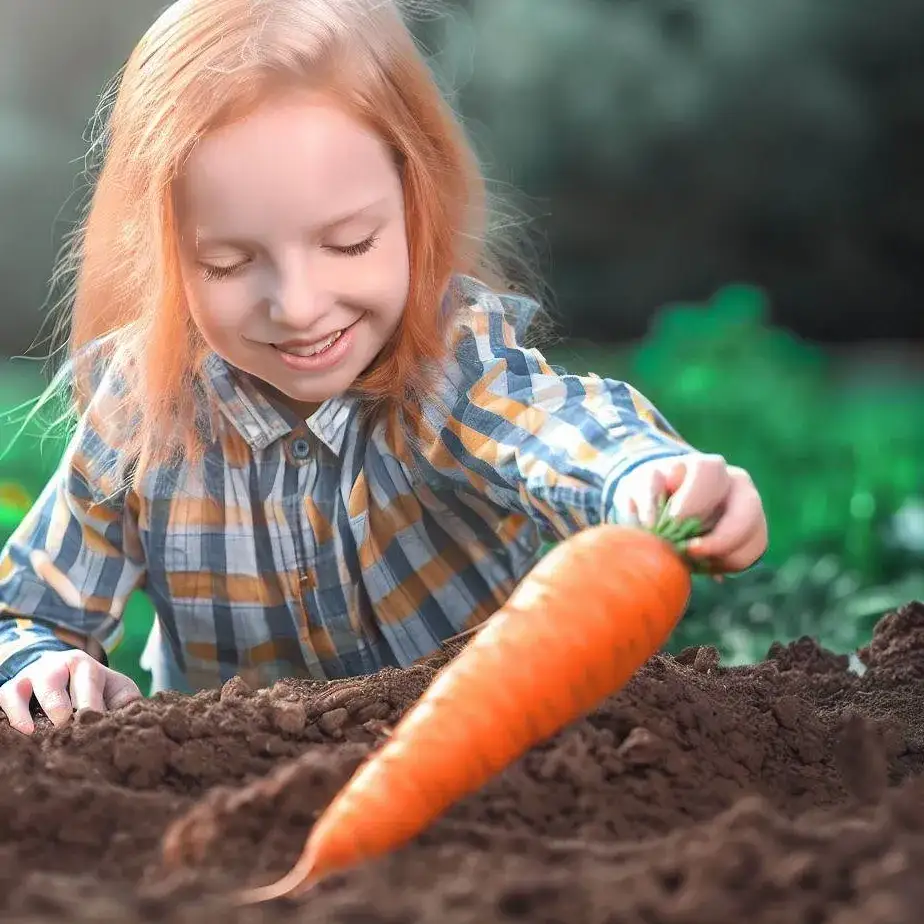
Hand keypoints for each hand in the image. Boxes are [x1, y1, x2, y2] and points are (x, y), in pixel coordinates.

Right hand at [0, 649, 142, 735]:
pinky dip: (11, 716)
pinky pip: (4, 699)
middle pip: (51, 681)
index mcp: (84, 665)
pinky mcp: (9, 690)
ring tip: (37, 733)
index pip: (88, 683)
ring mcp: (29, 678)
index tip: (93, 722)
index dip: (90, 704)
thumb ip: (126, 701)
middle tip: (65, 727)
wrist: (61, 670)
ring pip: (21, 689)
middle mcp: (54, 667)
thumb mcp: (115, 688)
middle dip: (58, 705)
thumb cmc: (95, 687)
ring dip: (25, 712)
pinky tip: (22, 733)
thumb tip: (136, 718)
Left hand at [613, 453, 767, 572]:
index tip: (672, 521)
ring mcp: (750, 510)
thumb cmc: (654, 493)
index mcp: (707, 467)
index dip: (693, 500)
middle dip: (720, 538)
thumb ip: (644, 495)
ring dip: (719, 556)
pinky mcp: (753, 536)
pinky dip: (723, 566)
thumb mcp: (640, 487)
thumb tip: (652, 522)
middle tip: (690, 552)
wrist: (669, 505)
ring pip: (751, 538)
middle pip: (747, 508)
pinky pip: (747, 557)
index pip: (710, 474)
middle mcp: (736, 484)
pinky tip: (700, 563)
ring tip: (689, 559)